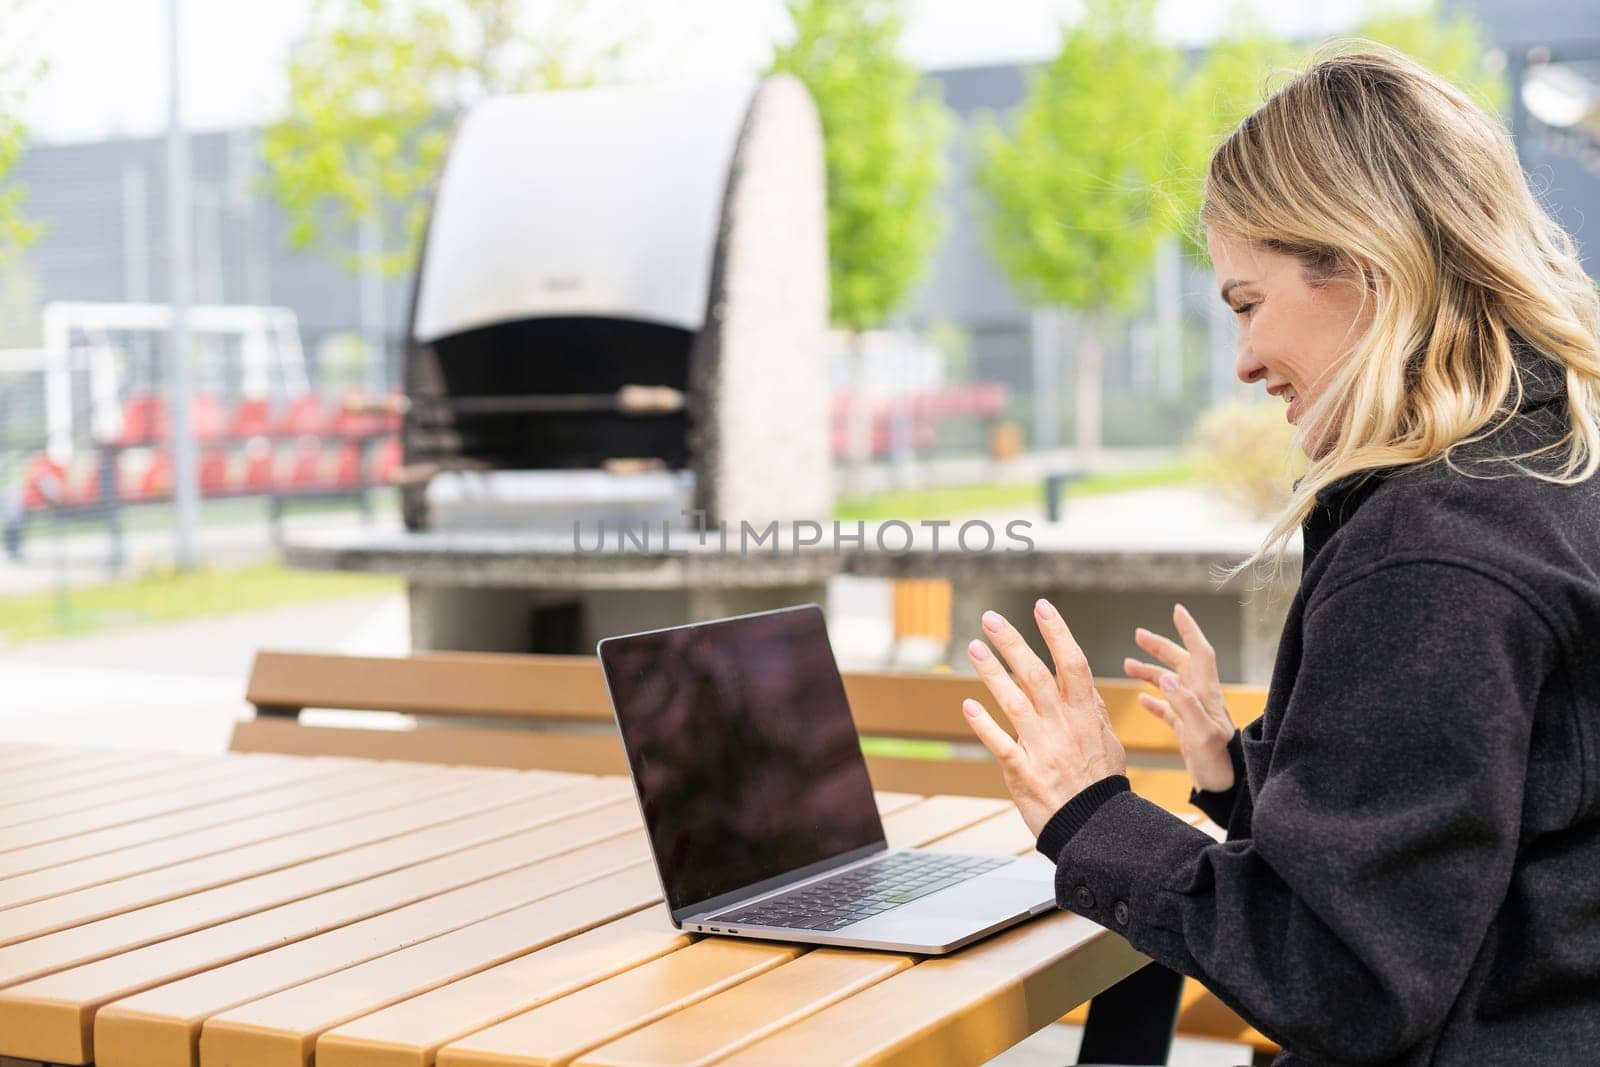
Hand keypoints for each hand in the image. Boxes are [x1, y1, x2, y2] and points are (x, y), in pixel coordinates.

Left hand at [961, 599, 1126, 837]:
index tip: (1041, 606)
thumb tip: (1086, 686)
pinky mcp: (1023, 772)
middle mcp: (1064, 726)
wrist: (1097, 831)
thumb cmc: (1102, 787)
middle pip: (1036, 675)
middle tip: (990, 618)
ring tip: (974, 648)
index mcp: (1086, 716)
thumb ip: (1094, 713)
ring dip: (992, 673)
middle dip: (1013, 643)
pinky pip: (1000, 743)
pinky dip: (983, 723)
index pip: (1073, 664)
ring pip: (1014, 701)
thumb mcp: (1110, 745)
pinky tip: (968, 704)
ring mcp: (1043, 748)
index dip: (1057, 633)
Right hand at [1122, 603, 1236, 792]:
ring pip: (1171, 685)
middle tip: (1137, 634)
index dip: (1189, 630)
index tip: (1177, 610)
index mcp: (1206, 696)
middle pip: (1181, 664)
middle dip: (1161, 647)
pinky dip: (1154, 702)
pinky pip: (1169, 711)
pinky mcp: (1189, 732)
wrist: (1230, 791)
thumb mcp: (1202, 734)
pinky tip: (1141, 700)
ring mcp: (1195, 715)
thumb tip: (1166, 677)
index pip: (1200, 653)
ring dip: (1150, 673)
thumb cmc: (1220, 765)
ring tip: (1126, 666)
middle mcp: (1202, 700)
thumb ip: (1184, 705)